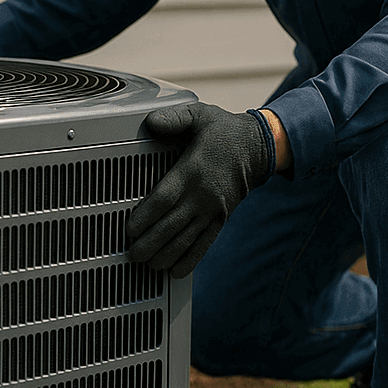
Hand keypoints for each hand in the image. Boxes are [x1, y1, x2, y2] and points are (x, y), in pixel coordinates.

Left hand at [126, 103, 271, 278]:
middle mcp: (203, 194)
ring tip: (148, 265)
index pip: (164, 198)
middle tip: (132, 254)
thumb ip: (175, 119)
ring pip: (186, 240)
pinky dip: (190, 260)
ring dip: (166, 256)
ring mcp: (213, 210)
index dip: (145, 216)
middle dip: (150, 243)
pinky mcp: (221, 219)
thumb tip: (152, 122)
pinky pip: (205, 244)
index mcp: (192, 170)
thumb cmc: (223, 131)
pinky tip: (175, 272)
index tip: (129, 228)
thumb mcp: (200, 116)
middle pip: (172, 226)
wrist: (258, 148)